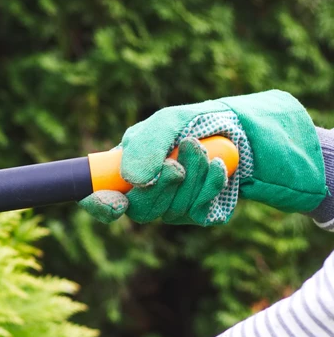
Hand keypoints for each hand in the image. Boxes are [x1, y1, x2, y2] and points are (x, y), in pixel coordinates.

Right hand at [80, 90, 327, 225]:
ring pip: (171, 211)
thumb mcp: (166, 123)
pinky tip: (218, 167)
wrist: (237, 128)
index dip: (99, 206)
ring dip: (191, 178)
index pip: (99, 199)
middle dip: (162, 186)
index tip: (115, 201)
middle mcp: (144, 195)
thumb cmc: (192, 124)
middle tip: (178, 163)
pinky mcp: (197, 214)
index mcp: (124, 174)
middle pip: (140, 210)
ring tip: (201, 150)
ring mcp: (170, 208)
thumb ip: (146, 145)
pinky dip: (210, 186)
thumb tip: (135, 179)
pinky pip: (198, 211)